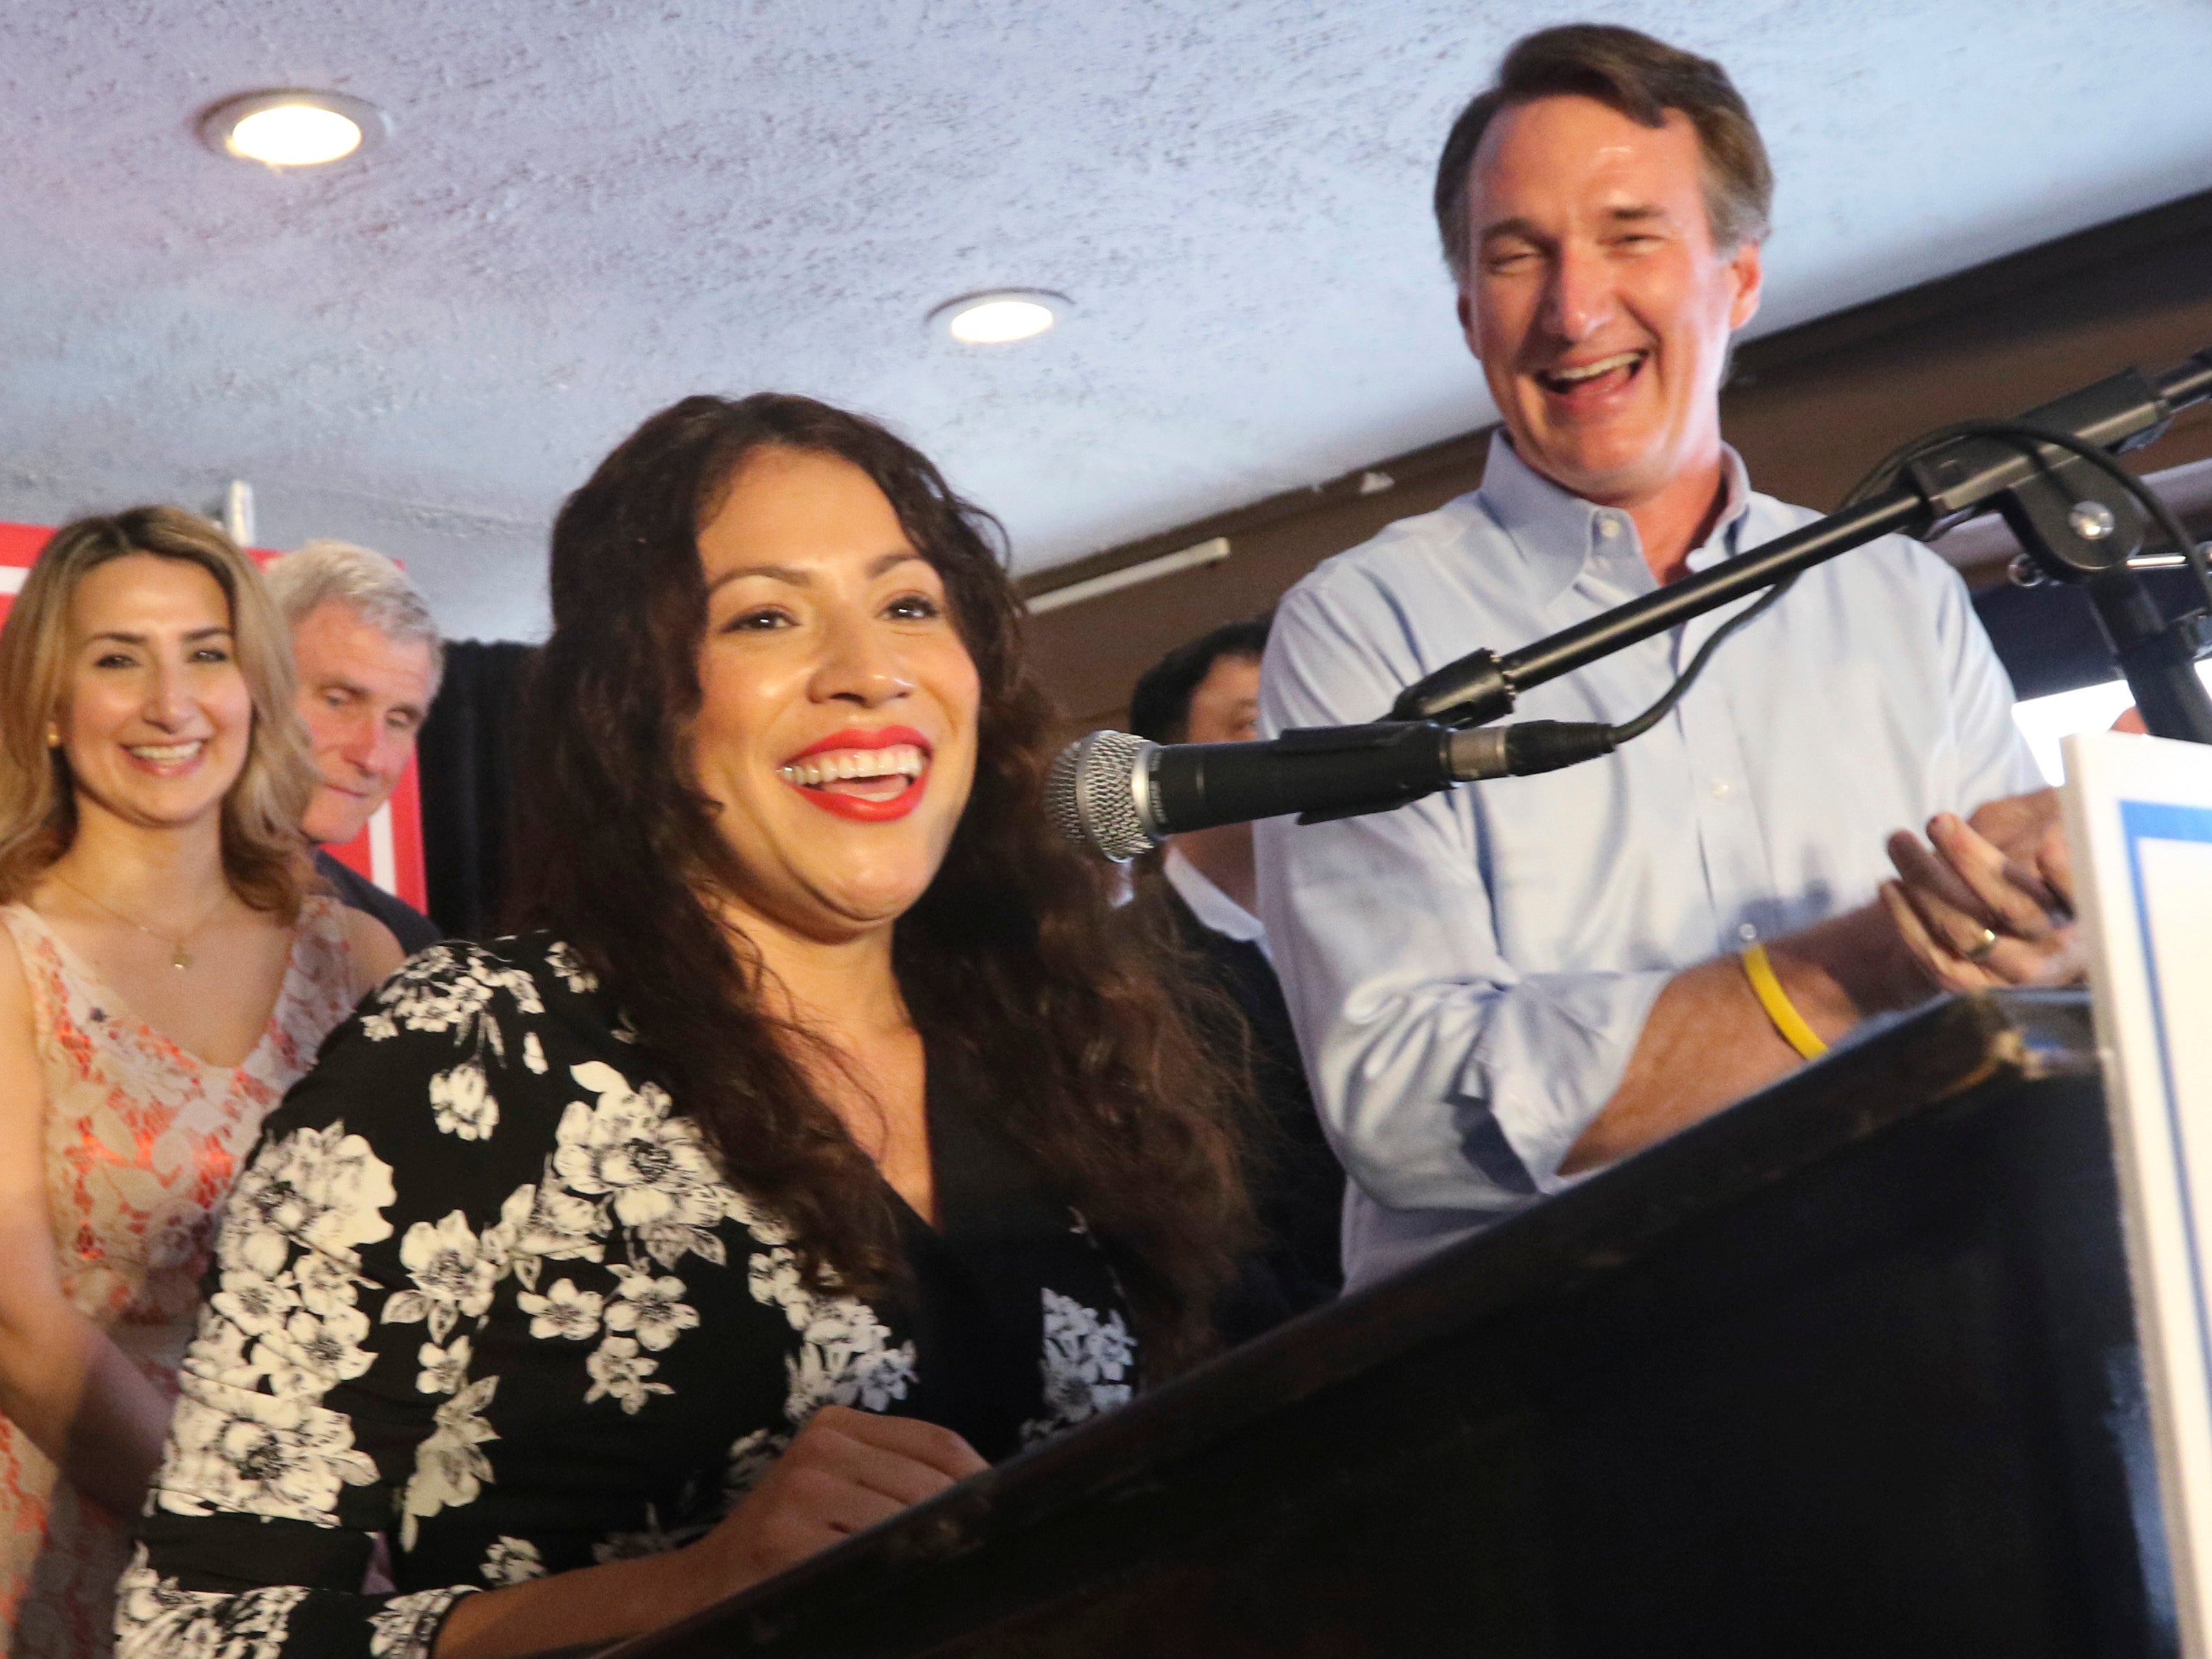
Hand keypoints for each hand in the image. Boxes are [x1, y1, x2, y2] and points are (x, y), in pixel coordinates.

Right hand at [688, 1405, 985, 1599]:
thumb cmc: (781, 1542)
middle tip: (985, 1552)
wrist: (697, 1589)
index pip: (938, 1443)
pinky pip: (868, 1559)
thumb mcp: (833, 1488)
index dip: (981, 1479)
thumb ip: (893, 1479)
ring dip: (933, 1553)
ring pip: (907, 1523)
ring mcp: (803, 1490)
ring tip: (948, 1574)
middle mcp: (821, 1445)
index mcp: (837, 1424)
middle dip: (962, 1523)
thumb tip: (983, 1497)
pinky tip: (901, 1591)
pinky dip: (892, 1577)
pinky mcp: (788, 1539)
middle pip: (931, 1484)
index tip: (1005, 1511)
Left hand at [1880, 802, 2080, 992]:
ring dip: (1924, 882)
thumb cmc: (2030, 854)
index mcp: (2088, 906)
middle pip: (2012, 907)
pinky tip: (1889, 885)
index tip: (2046, 843)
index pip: (2084, 893)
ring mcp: (2013, 969)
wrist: (1999, 924)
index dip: (2066, 873)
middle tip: (1938, 821)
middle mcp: (2056, 944)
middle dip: (1969, 860)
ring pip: (1965, 932)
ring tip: (1898, 840)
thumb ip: (2049, 809)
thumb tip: (2060, 791)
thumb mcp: (2047, 824)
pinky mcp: (1974, 982)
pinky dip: (1906, 922)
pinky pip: (1936, 958)